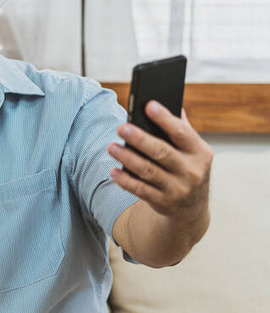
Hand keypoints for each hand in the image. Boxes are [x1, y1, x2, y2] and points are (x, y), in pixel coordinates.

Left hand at [107, 101, 212, 221]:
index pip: (182, 132)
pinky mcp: (162, 202)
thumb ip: (182, 129)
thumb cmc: (187, 169)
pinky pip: (140, 190)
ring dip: (127, 158)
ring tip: (111, 147)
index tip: (148, 105)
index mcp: (200, 153)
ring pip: (148, 171)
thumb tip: (172, 103)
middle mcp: (191, 171)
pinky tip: (113, 170)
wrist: (192, 209)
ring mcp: (177, 189)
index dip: (165, 118)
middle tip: (121, 128)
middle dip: (140, 139)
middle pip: (161, 152)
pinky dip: (125, 180)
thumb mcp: (193, 151)